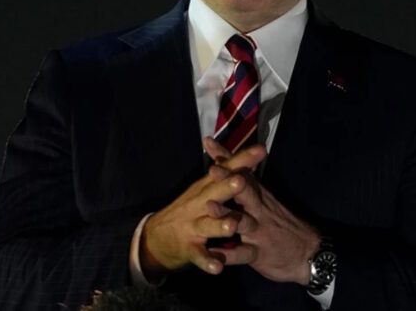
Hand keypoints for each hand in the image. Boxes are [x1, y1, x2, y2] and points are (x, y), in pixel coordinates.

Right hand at [140, 142, 266, 278]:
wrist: (155, 237)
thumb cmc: (188, 210)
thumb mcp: (203, 188)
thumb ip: (224, 170)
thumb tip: (243, 147)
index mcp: (206, 187)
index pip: (226, 170)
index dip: (242, 160)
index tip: (260, 150)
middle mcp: (198, 203)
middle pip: (214, 193)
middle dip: (227, 187)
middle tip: (240, 181)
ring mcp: (192, 226)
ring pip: (207, 225)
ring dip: (219, 225)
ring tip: (232, 226)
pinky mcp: (188, 248)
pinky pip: (200, 255)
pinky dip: (208, 261)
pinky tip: (218, 268)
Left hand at [204, 138, 320, 284]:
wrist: (309, 252)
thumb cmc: (281, 222)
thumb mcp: (266, 199)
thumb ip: (248, 183)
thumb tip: (229, 161)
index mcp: (260, 195)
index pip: (242, 171)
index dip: (226, 157)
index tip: (208, 142)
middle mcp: (259, 209)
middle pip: (244, 191)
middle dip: (228, 180)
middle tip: (212, 169)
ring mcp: (259, 231)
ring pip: (242, 221)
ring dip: (225, 214)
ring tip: (210, 207)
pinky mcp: (259, 254)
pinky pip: (243, 254)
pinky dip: (228, 255)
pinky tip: (213, 255)